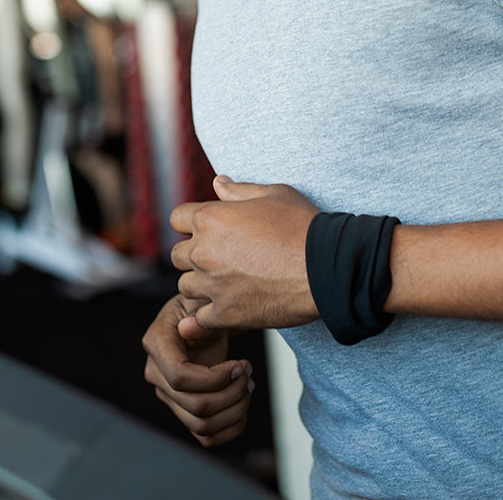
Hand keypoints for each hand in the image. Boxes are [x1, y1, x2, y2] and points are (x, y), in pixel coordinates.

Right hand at [142, 294, 252, 446]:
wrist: (199, 317)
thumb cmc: (201, 305)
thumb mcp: (200, 300)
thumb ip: (198, 313)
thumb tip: (190, 329)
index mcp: (156, 344)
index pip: (179, 377)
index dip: (214, 378)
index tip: (240, 364)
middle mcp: (156, 374)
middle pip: (196, 406)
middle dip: (233, 393)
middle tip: (249, 373)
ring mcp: (168, 396)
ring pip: (202, 426)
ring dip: (235, 410)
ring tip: (249, 385)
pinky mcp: (183, 411)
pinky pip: (206, 437)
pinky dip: (232, 426)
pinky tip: (243, 402)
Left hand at [171, 176, 319, 333]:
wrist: (326, 268)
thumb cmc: (302, 227)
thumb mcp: (273, 195)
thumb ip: (239, 191)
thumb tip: (218, 182)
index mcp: (210, 218)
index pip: (177, 219)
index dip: (191, 224)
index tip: (208, 232)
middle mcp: (204, 251)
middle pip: (177, 256)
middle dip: (193, 256)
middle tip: (220, 259)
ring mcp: (212, 285)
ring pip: (186, 287)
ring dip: (201, 286)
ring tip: (226, 284)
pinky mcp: (226, 314)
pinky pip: (199, 320)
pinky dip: (207, 317)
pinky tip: (222, 311)